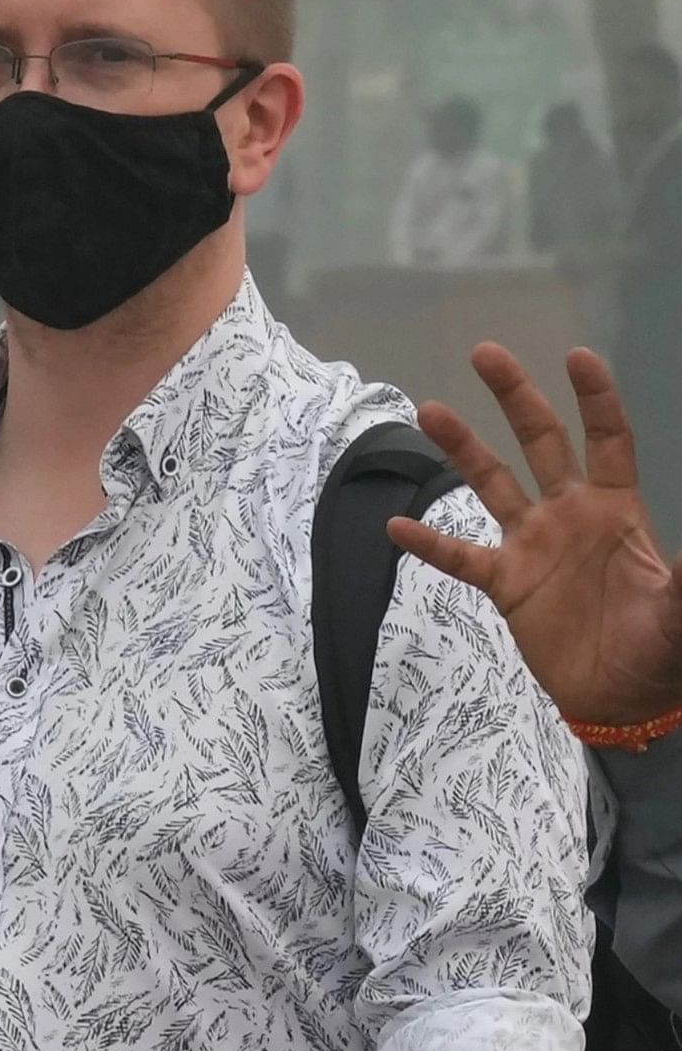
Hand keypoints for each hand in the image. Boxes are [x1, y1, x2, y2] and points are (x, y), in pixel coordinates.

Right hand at [395, 343, 681, 725]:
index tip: (577, 356)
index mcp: (617, 508)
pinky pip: (460, 557)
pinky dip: (428, 544)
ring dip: (461, 449)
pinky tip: (395, 527)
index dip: (595, 399)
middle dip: (515, 397)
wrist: (625, 697)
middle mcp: (570, 514)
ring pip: (491, 484)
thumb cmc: (662, 646)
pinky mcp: (505, 584)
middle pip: (541, 442)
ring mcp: (533, 546)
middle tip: (486, 353)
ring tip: (429, 410)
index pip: (607, 439)